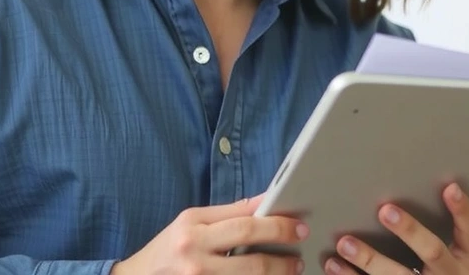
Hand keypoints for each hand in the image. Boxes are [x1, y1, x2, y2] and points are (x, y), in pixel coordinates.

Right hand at [111, 194, 308, 274]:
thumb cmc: (166, 250)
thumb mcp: (190, 223)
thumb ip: (227, 214)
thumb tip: (263, 201)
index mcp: (192, 226)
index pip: (242, 221)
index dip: (274, 222)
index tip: (296, 222)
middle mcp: (193, 252)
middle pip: (248, 247)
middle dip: (281, 244)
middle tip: (301, 242)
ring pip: (248, 274)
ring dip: (276, 271)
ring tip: (292, 267)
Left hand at [325, 183, 468, 274]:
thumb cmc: (458, 274)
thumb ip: (465, 230)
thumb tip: (457, 186)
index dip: (462, 210)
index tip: (450, 187)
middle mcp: (454, 274)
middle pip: (432, 251)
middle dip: (409, 231)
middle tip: (385, 211)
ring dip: (369, 259)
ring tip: (345, 243)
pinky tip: (334, 264)